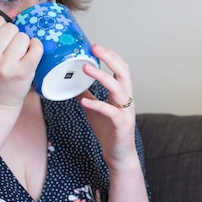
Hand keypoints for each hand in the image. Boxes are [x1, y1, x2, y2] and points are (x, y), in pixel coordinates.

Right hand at [0, 11, 41, 108]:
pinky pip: (36, 48)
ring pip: (23, 37)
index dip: (3, 26)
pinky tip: (33, 54)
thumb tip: (12, 10)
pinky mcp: (22, 73)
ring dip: (26, 43)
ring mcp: (5, 66)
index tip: (5, 37)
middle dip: (15, 35)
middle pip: (11, 28)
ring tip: (21, 56)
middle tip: (14, 50)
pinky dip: (37, 48)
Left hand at [78, 44, 138, 169]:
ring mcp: (126, 112)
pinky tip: (84, 101)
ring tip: (86, 68)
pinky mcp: (122, 125)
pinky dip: (97, 104)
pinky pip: (111, 112)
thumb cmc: (110, 132)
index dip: (111, 56)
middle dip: (110, 58)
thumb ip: (88, 95)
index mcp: (122, 94)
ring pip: (118, 89)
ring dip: (102, 77)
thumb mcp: (95, 110)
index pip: (121, 69)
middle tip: (94, 48)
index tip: (96, 46)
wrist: (119, 155)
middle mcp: (127, 100)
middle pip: (124, 73)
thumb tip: (74, 84)